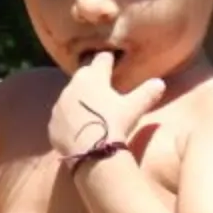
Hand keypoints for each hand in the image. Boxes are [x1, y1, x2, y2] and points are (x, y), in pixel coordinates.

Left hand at [47, 52, 164, 162]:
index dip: (108, 59)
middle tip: (101, 85)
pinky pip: (61, 117)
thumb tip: (160, 83)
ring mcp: (59, 105)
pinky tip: (78, 128)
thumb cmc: (113, 124)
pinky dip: (69, 120)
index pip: (101, 59)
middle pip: (83, 75)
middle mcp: (72, 85)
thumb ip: (146, 93)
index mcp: (93, 77)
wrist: (90, 153)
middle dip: (92, 78)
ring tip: (90, 110)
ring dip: (79, 100)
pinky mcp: (52, 123)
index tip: (112, 60)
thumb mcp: (134, 108)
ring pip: (70, 96)